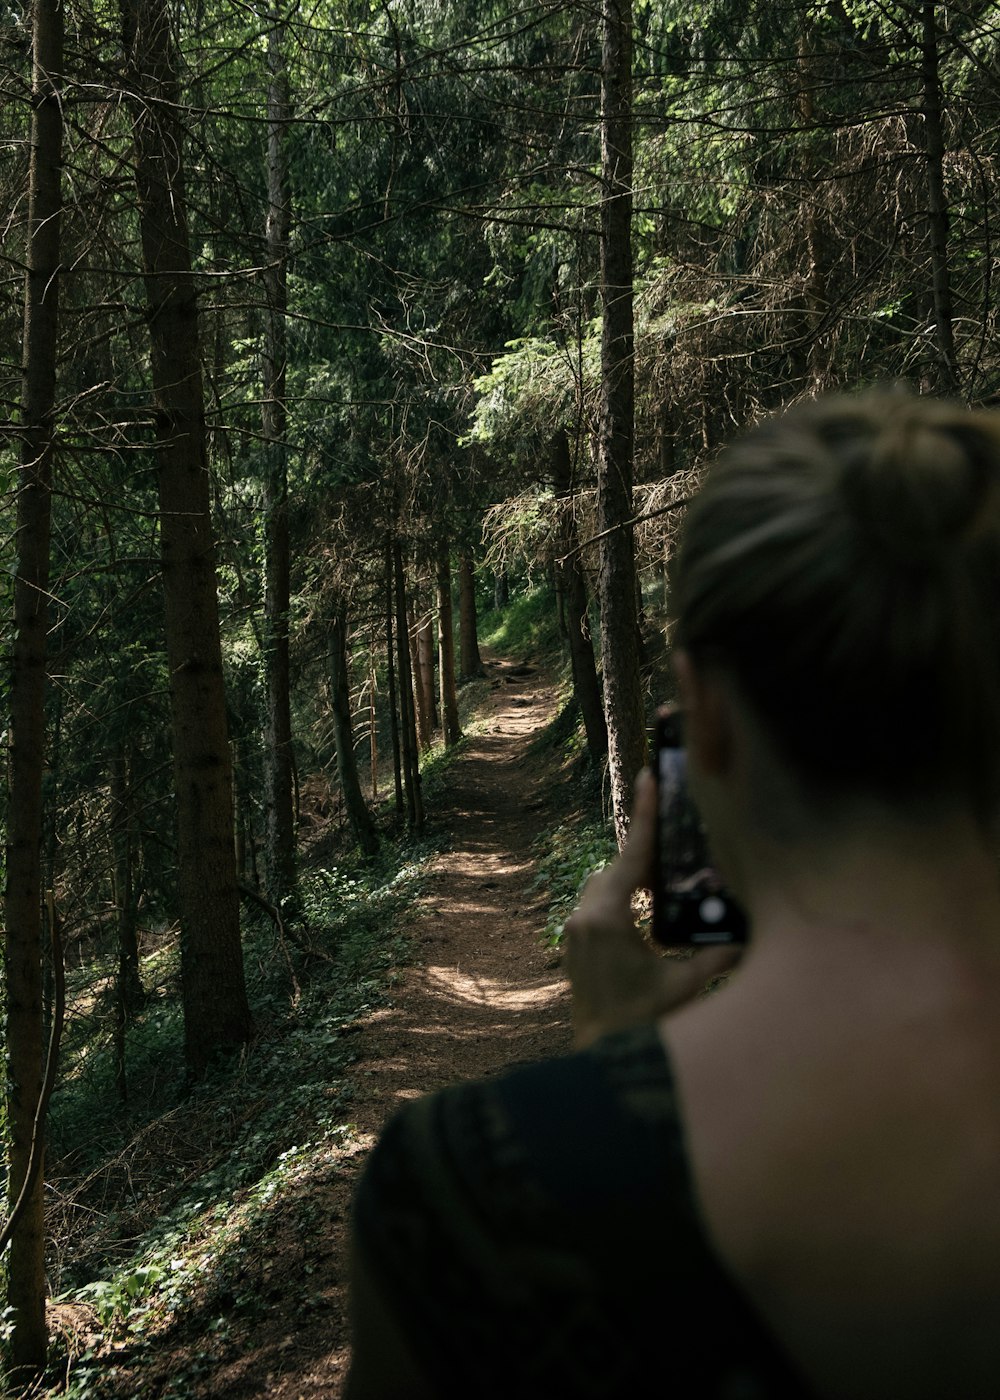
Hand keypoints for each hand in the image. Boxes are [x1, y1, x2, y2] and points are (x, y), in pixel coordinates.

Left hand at [564, 769, 741, 1048]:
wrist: (602, 1055)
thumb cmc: (643, 1022)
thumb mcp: (685, 986)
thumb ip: (718, 955)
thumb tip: (751, 932)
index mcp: (607, 919)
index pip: (631, 857)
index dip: (645, 817)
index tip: (648, 778)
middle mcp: (583, 917)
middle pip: (617, 867)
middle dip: (645, 851)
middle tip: (674, 830)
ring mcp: (572, 929)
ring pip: (605, 884)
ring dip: (632, 877)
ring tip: (665, 873)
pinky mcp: (572, 942)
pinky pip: (597, 903)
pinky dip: (620, 896)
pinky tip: (645, 904)